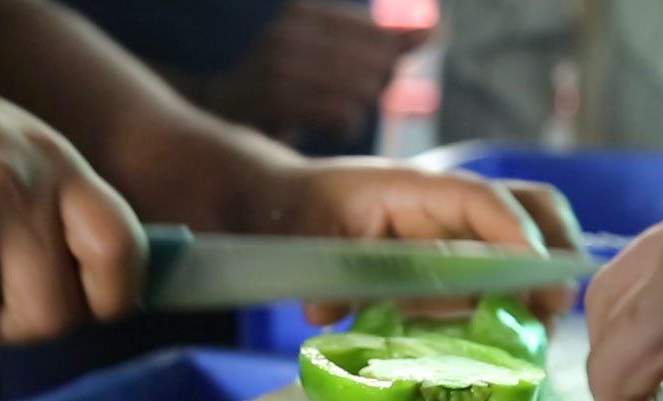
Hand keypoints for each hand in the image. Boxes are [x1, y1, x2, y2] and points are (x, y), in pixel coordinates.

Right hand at [186, 0, 430, 142]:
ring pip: (362, 90)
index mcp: (305, 13)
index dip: (387, 62)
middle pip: (375, 62)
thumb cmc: (290, 87)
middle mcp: (290, 31)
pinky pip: (343, 115)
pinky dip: (346, 126)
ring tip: (338, 112)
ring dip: (359, 109)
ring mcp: (282, 65)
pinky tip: (332, 126)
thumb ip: (385, 43)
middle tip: (352, 100)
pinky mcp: (279, 101)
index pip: (379, 34)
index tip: (373, 77)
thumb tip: (436, 31)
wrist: (226, 112)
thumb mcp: (332, 54)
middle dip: (375, 87)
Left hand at [266, 160, 579, 328]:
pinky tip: (524, 338)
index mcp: (412, 189)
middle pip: (528, 205)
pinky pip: (505, 273)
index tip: (535, 274)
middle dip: (555, 248)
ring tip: (544, 329)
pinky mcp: (458, 263)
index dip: (513, 232)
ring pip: (528, 237)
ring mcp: (459, 231)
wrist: (289, 208)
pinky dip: (524, 300)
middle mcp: (449, 205)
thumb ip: (321, 271)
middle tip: (557, 304)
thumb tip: (325, 309)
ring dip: (547, 278)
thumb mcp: (305, 239)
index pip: (478, 198)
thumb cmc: (299, 215)